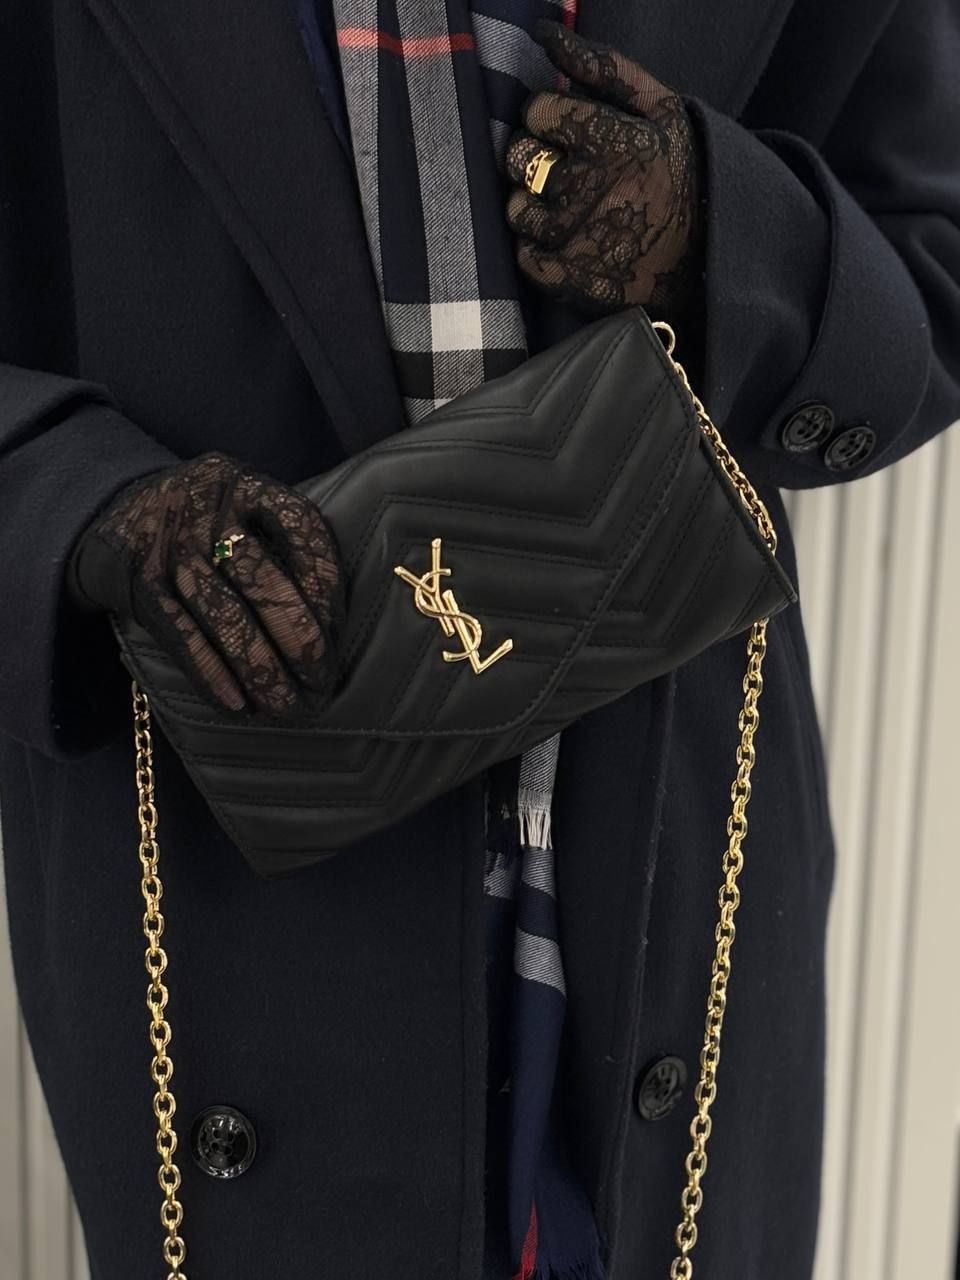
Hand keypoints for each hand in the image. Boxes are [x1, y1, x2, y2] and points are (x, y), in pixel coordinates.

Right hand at [70, 452, 342, 717]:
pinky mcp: (139, 583)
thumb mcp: (238, 503)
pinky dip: (212, 673)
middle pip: (265, 581)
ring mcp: (170, 547)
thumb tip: (332, 625)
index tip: (338, 631)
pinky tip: (237, 703)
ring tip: (285, 706)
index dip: (327, 583)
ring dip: (260, 669)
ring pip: (225, 616)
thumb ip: (278, 539)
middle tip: (321, 685)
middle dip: (300, 642)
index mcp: (245, 484)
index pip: (301, 528)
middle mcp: (207, 509)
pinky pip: (182, 635)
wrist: (109, 511)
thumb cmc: (201, 521)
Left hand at [505, 22, 703, 318]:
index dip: (549, 119)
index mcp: (612, 139)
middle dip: (535, 159)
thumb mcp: (662, 108)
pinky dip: (539, 249)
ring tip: (572, 210)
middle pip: (518, 158)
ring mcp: (577, 237)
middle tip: (566, 171)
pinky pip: (525, 256)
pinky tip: (570, 242)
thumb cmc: (683, 173)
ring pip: (517, 209)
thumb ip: (603, 67)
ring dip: (536, 207)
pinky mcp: (571, 279)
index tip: (569, 133)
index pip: (537, 111)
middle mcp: (589, 186)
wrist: (713, 255)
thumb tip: (546, 33)